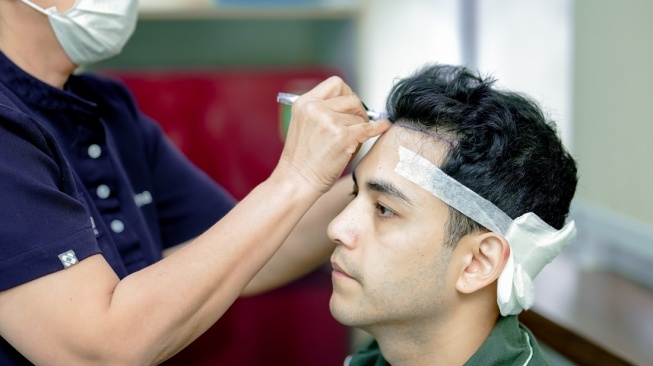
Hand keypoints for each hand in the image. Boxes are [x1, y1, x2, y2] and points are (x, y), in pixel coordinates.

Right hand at [277, 76, 390, 192]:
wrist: (296, 181)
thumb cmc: (301, 159)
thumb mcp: (303, 125)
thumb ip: (322, 111)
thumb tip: (353, 104)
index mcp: (304, 103)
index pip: (336, 84)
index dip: (348, 94)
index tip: (351, 106)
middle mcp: (316, 108)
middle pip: (352, 98)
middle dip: (359, 111)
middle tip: (358, 124)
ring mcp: (330, 122)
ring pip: (359, 117)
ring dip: (359, 129)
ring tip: (349, 144)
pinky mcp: (343, 137)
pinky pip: (369, 128)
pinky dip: (379, 127)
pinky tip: (384, 126)